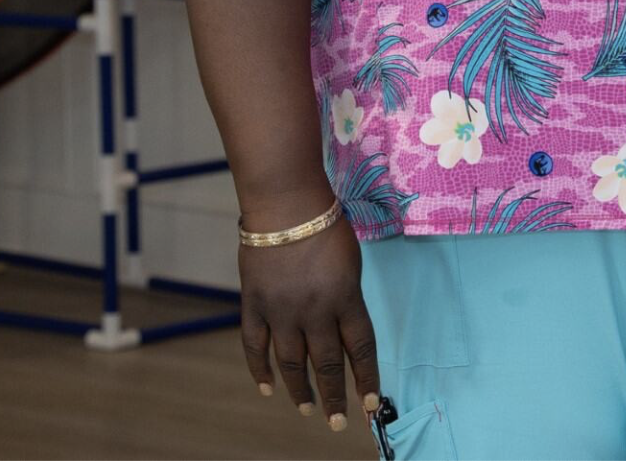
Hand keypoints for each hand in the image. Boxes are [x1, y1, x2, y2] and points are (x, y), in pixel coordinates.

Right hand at [237, 200, 379, 433]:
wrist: (286, 204)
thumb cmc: (327, 226)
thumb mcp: (352, 263)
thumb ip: (347, 299)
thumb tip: (343, 333)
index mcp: (346, 298)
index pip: (361, 349)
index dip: (366, 379)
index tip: (371, 404)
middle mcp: (315, 310)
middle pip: (326, 363)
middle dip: (334, 396)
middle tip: (338, 421)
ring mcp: (281, 310)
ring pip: (290, 363)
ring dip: (299, 390)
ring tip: (306, 409)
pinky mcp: (254, 305)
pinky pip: (254, 346)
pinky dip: (259, 370)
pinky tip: (267, 389)